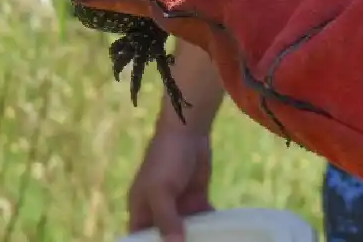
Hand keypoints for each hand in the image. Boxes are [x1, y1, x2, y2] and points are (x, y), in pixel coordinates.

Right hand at [127, 126, 214, 241]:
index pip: (141, 239)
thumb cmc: (165, 159)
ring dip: (196, 240)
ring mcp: (178, 207)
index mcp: (141, 209)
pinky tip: (221, 236)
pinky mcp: (196, 201)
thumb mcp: (161, 190)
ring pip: (186, 233)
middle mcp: (158, 211)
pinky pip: (202, 223)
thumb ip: (166, 220)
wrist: (188, 131)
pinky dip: (210, 230)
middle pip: (165, 238)